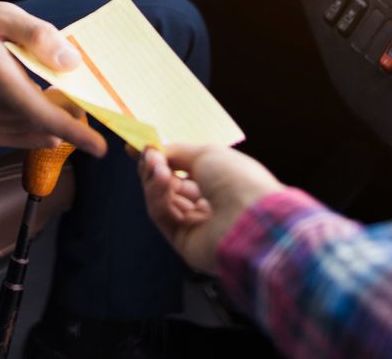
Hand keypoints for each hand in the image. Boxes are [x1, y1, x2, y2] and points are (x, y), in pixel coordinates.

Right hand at [0, 1, 108, 156]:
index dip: (74, 132)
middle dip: (74, 116)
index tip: (100, 146)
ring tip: (67, 94)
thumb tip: (71, 61)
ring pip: (38, 133)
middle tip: (88, 92)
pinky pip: (25, 136)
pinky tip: (47, 104)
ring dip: (59, 120)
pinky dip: (43, 126)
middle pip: (46, 126)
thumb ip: (36, 35)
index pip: (41, 113)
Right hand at [139, 143, 283, 273]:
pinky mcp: (184, 243)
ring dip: (155, 181)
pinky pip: (162, 216)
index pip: (183, 172)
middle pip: (169, 187)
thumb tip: (152, 150)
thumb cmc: (237, 179)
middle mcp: (208, 205)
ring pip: (162, 201)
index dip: (162, 160)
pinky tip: (161, 180)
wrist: (251, 216)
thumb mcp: (206, 154)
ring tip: (157, 168)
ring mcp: (196, 226)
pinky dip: (157, 196)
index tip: (140, 148)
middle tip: (149, 156)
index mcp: (221, 184)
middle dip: (156, 169)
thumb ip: (175, 152)